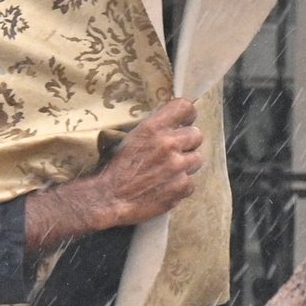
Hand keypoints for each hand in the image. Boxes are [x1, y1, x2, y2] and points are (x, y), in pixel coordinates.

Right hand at [27, 99, 202, 252]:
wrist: (108, 198)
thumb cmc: (116, 168)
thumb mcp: (130, 138)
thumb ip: (155, 130)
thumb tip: (174, 125)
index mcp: (153, 128)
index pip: (185, 107)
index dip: (187, 115)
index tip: (184, 122)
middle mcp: (168, 144)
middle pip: (196, 135)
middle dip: (187, 143)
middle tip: (175, 152)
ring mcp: (177, 167)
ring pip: (197, 159)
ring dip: (186, 165)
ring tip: (169, 172)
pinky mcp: (182, 187)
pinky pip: (191, 183)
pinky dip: (181, 186)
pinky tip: (166, 187)